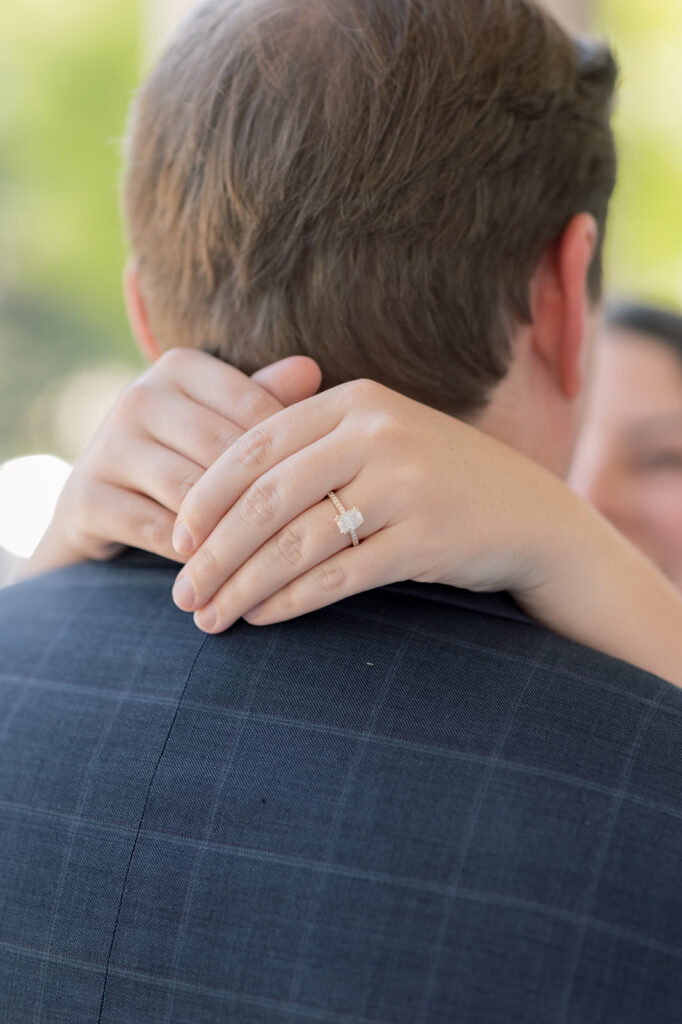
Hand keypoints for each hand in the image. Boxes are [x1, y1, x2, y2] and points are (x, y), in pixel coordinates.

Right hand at [27, 349, 321, 573]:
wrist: (100, 504)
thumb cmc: (185, 457)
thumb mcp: (224, 424)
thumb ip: (265, 400)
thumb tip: (311, 370)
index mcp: (179, 368)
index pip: (254, 408)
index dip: (297, 454)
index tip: (334, 490)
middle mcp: (139, 397)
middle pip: (224, 453)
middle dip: (268, 500)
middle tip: (319, 534)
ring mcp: (107, 446)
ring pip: (192, 494)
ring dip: (235, 535)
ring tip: (280, 562)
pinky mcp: (86, 496)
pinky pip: (157, 531)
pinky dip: (196, 558)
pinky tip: (230, 576)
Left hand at [170, 379, 565, 631]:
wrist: (526, 513)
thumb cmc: (434, 478)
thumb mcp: (378, 441)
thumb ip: (312, 447)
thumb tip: (217, 495)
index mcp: (355, 402)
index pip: (256, 446)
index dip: (206, 495)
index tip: (174, 538)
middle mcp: (378, 435)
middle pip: (268, 498)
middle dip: (215, 551)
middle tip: (182, 592)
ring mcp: (406, 485)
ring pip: (298, 541)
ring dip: (244, 585)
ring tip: (210, 617)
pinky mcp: (426, 537)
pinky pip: (340, 575)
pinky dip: (292, 599)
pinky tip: (262, 617)